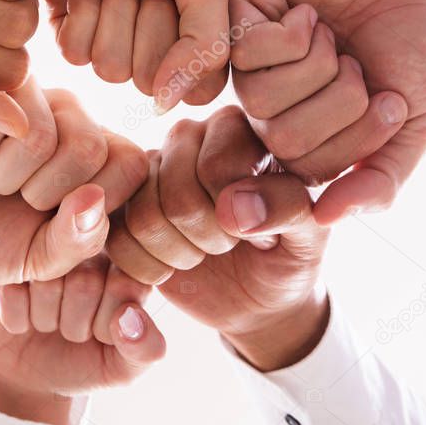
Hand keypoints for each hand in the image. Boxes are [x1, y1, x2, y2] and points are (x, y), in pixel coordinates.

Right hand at [0, 95, 146, 283]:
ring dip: (1, 175)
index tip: (53, 219)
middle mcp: (75, 115)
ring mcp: (34, 92)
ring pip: (39, 133)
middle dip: (37, 193)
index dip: (89, 204)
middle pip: (87, 147)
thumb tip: (92, 201)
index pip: (131, 164)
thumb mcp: (35, 261)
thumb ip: (74, 243)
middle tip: (13, 196)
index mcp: (104, 156)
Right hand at [0, 256, 163, 424]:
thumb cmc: (85, 363)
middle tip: (71, 331)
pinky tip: (24, 319)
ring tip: (49, 323)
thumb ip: (145, 348)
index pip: (126, 285)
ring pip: (46, 284)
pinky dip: (17, 320)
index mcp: (124, 264)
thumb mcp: (123, 368)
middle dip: (76, 325)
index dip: (109, 323)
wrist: (31, 378)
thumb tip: (130, 317)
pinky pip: (11, 291)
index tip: (103, 334)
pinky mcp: (6, 258)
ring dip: (46, 321)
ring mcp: (43, 248)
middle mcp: (87, 247)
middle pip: (84, 282)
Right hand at [107, 106, 331, 370]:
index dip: (235, 211)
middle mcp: (188, 138)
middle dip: (208, 236)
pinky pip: (117, 240)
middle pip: (175, 192)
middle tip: (230, 243)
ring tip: (206, 252)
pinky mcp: (123, 207)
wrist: (258, 296)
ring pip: (144, 217)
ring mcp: (149, 172)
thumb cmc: (288, 254)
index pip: (216, 165)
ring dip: (181, 254)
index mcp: (236, 128)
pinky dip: (150, 269)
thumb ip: (287, 208)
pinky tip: (175, 266)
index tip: (259, 224)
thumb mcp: (308, 235)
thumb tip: (234, 209)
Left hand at [232, 4, 407, 186]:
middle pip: (282, 140)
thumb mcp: (411, 126)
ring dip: (316, 65)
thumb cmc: (416, 45)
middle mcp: (272, 104)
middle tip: (357, 64)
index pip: (308, 171)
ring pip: (258, 100)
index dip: (355, 140)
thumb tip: (324, 219)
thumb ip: (379, 183)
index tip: (390, 101)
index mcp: (307, 134)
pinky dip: (292, 34)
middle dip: (339, 101)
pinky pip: (244, 53)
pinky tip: (309, 14)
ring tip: (334, 37)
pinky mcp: (236, 15)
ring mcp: (250, 62)